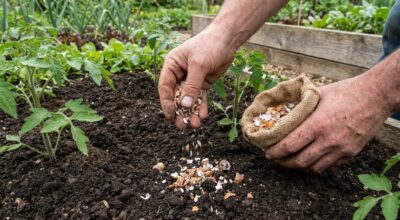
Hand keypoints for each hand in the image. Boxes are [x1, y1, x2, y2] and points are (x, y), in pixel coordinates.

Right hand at [158, 27, 234, 128]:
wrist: (227, 40)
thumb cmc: (209, 46)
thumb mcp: (199, 65)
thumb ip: (192, 85)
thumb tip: (185, 105)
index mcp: (171, 65)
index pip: (165, 87)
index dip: (166, 102)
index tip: (171, 115)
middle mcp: (178, 74)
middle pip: (175, 96)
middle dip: (179, 111)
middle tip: (182, 126)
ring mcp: (190, 80)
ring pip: (188, 100)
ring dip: (191, 112)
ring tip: (195, 125)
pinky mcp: (202, 84)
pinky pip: (199, 98)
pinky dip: (201, 107)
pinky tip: (203, 116)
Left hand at [265, 77, 391, 171]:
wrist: (376, 96)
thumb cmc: (345, 92)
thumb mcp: (318, 95)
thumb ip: (301, 107)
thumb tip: (282, 111)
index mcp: (318, 124)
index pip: (290, 145)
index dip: (275, 152)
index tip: (267, 152)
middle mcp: (329, 140)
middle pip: (299, 161)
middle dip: (283, 162)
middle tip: (276, 158)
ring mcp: (341, 149)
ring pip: (314, 167)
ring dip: (298, 166)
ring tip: (290, 160)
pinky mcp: (351, 153)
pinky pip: (329, 166)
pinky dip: (315, 165)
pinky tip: (309, 159)